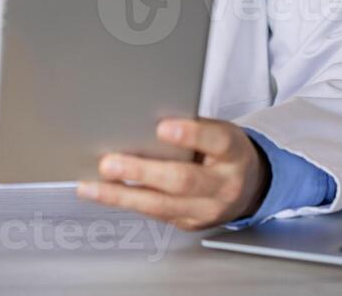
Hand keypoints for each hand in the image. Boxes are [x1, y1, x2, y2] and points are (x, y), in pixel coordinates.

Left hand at [76, 119, 268, 230]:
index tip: (163, 127)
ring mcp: (207, 210)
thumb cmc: (225, 151)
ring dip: (121, 195)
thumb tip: (145, 118)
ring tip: (92, 186)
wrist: (249, 186)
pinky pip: (155, 214)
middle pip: (182, 181)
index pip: (216, 142)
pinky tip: (104, 193)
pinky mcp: (189, 224)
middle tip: (109, 163)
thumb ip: (192, 128)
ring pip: (161, 205)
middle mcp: (224, 185)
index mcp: (234, 153)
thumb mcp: (219, 132)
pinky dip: (126, 202)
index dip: (190, 135)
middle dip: (142, 172)